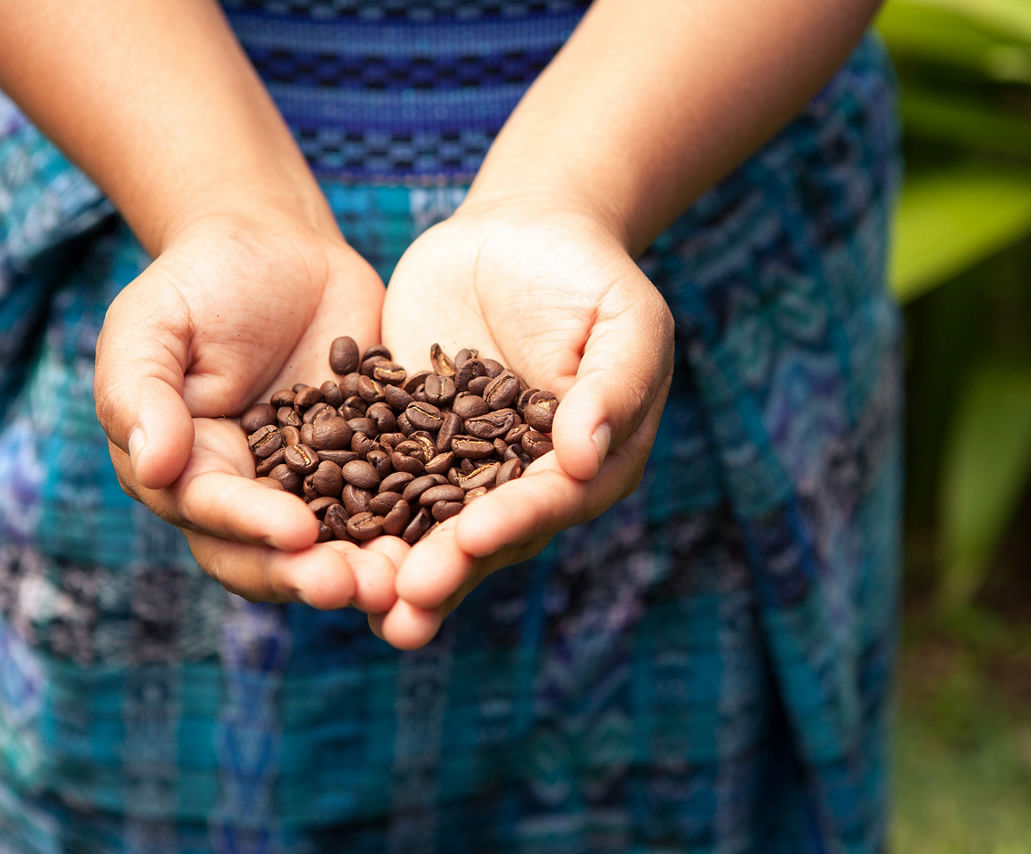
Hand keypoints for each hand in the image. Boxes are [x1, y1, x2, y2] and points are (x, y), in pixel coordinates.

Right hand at [94, 212, 398, 612]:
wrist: (278, 249)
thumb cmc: (199, 282)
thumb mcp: (151, 325)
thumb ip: (141, 392)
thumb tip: (151, 466)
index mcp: (190, 474)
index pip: (216, 514)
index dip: (253, 528)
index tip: (297, 533)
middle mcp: (255, 496)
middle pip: (278, 553)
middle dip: (316, 575)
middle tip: (361, 586)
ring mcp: (319, 484)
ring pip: (342, 542)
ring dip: (372, 567)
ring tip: (408, 580)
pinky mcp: (376, 460)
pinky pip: (401, 497)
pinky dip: (422, 522)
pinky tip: (455, 532)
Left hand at [373, 195, 673, 647]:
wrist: (521, 234)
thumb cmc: (589, 274)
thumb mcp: (625, 321)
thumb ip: (614, 386)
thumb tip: (585, 458)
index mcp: (587, 467)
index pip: (550, 502)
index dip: (512, 522)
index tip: (471, 539)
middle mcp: (523, 484)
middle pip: (485, 536)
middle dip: (446, 569)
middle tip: (404, 604)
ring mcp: (463, 468)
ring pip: (426, 525)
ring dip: (391, 564)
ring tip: (348, 596)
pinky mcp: (409, 441)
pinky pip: (376, 479)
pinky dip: (345, 508)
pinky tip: (302, 532)